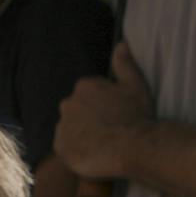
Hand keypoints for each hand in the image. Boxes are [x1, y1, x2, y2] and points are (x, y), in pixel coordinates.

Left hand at [54, 43, 153, 180]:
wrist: (130, 147)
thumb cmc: (135, 115)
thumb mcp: (136, 85)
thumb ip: (125, 64)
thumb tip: (121, 43)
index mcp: (84, 86)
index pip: (90, 92)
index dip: (105, 102)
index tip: (118, 111)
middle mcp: (68, 103)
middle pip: (77, 109)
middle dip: (89, 116)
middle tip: (111, 127)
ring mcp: (62, 126)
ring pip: (71, 127)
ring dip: (82, 132)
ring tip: (103, 143)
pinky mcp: (60, 147)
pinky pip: (67, 146)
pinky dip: (77, 148)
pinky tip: (95, 152)